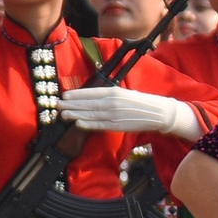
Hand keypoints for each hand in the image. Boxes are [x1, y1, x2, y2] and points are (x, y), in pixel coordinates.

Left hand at [61, 87, 196, 136]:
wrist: (159, 113)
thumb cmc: (142, 102)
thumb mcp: (125, 93)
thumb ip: (110, 95)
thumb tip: (94, 97)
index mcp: (114, 92)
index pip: (90, 92)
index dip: (76, 95)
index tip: (64, 95)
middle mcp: (112, 102)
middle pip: (87, 104)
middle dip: (70, 105)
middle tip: (57, 105)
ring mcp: (114, 115)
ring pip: (90, 114)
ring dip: (75, 115)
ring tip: (63, 115)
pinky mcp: (118, 125)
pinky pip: (100, 125)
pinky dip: (88, 124)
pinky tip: (78, 124)